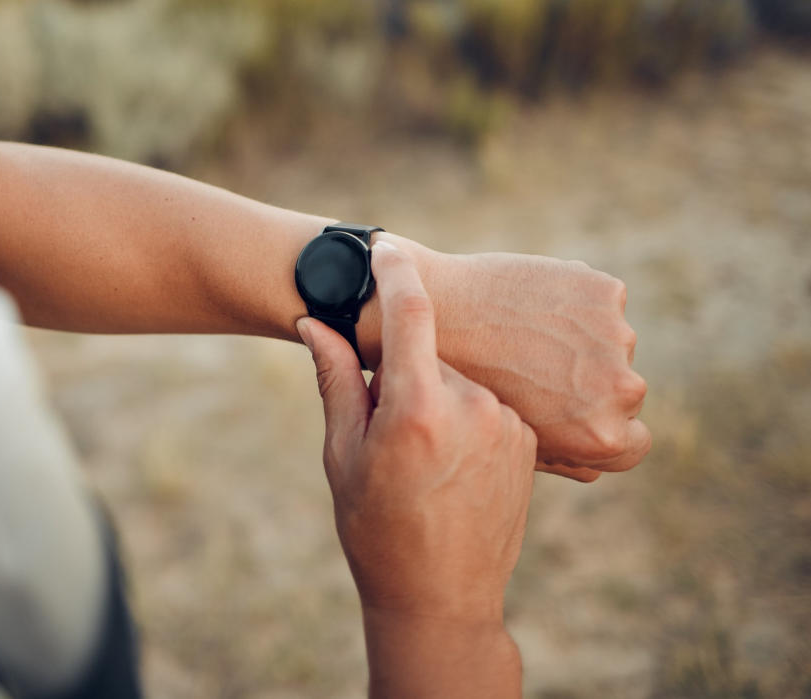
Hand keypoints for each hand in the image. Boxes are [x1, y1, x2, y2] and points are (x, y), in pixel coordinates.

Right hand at [298, 242, 535, 621]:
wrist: (441, 596)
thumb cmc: (376, 528)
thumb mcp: (342, 454)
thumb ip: (336, 380)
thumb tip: (314, 322)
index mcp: (417, 408)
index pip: (410, 310)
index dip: (394, 269)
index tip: (382, 246)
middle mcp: (473, 406)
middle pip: (431, 352)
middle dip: (403, 370)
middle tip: (382, 421)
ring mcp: (509, 423)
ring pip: (462, 379)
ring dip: (436, 395)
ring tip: (421, 457)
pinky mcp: (531, 440)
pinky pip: (490, 404)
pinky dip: (465, 415)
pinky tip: (450, 463)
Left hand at [359, 238, 649, 481]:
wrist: (423, 312)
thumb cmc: (449, 389)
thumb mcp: (504, 440)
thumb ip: (561, 455)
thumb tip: (595, 465)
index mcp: (599, 436)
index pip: (630, 442)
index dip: (596, 426)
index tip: (563, 410)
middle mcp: (619, 390)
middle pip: (619, 391)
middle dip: (584, 381)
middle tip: (528, 367)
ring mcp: (614, 337)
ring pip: (609, 343)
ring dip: (578, 338)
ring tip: (517, 336)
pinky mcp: (603, 291)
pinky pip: (598, 300)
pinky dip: (570, 301)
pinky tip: (522, 306)